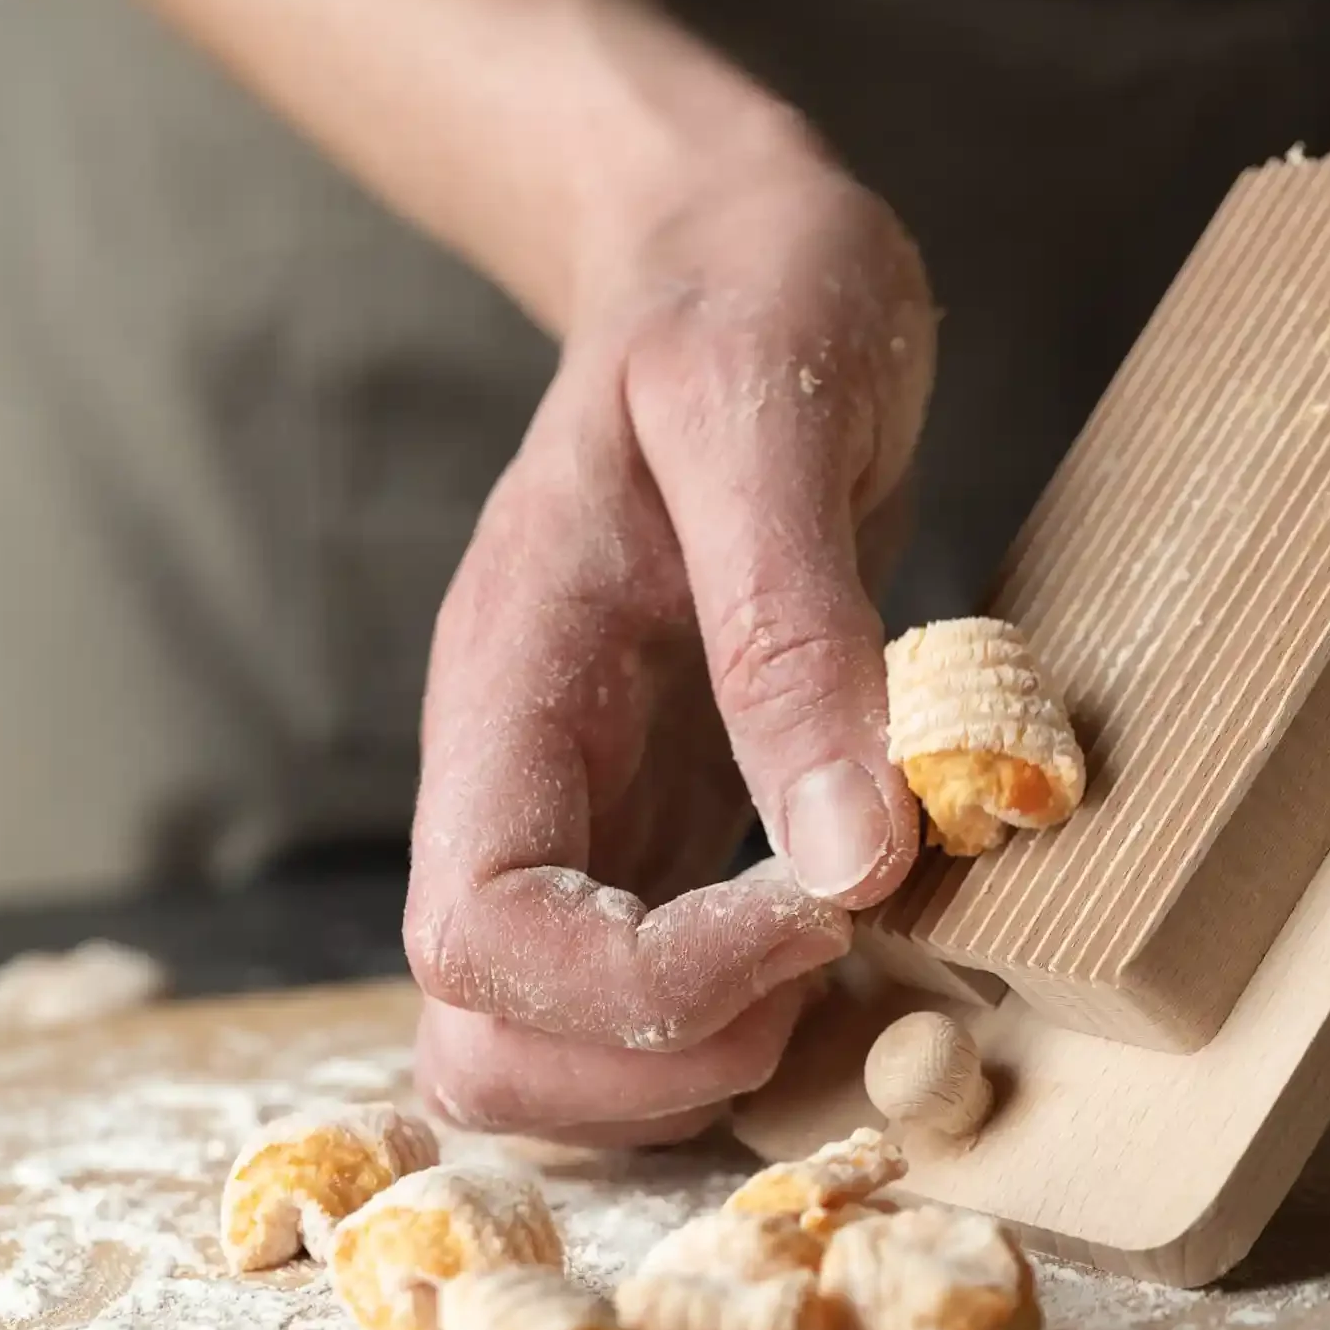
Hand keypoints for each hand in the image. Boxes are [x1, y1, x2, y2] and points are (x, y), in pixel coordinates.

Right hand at [403, 119, 933, 1146]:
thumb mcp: (767, 411)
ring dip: (696, 1068)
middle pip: (484, 1043)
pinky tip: (850, 937)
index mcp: (508, 683)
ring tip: (842, 957)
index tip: (818, 908)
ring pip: (552, 1053)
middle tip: (827, 965)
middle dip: (657, 1065)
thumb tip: (851, 856)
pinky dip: (743, 1021)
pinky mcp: (662, 819)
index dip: (638, 985)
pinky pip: (652, 997)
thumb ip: (792, 631)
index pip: (478, 933)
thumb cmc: (741, 296)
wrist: (731, 260)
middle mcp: (521, 775)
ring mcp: (584, 810)